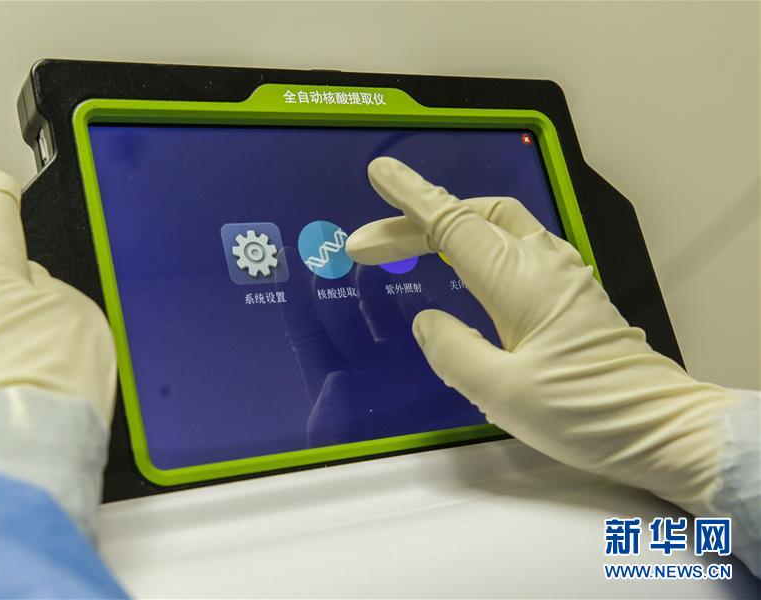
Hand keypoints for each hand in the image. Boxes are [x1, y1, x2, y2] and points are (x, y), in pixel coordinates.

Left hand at [276, 248, 484, 446]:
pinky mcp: (427, 354)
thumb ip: (329, 418)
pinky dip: (418, 300)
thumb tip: (335, 380)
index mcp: (329, 371)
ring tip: (370, 265)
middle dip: (334, 282)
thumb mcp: (340, 446)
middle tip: (334, 258)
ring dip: (371, 283)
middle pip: (340, 309)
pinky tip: (417, 282)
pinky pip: (420, 319)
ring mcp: (392, 351)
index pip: (305, 326)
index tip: (286, 261)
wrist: (426, 472)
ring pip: (377, 306)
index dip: (294, 296)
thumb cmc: (372, 457)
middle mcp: (357, 355)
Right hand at [346, 156, 736, 514]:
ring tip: (407, 246)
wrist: (662, 427)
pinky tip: (464, 267)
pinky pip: (516, 245)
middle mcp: (542, 264)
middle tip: (367, 246)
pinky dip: (477, 242)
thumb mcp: (501, 393)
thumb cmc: (584, 412)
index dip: (411, 198)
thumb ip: (452, 351)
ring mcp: (563, 275)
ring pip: (497, 226)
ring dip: (448, 227)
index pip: (453, 224)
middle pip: (472, 218)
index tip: (380, 173)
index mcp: (520, 280)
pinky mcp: (573, 293)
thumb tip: (428, 321)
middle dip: (415, 221)